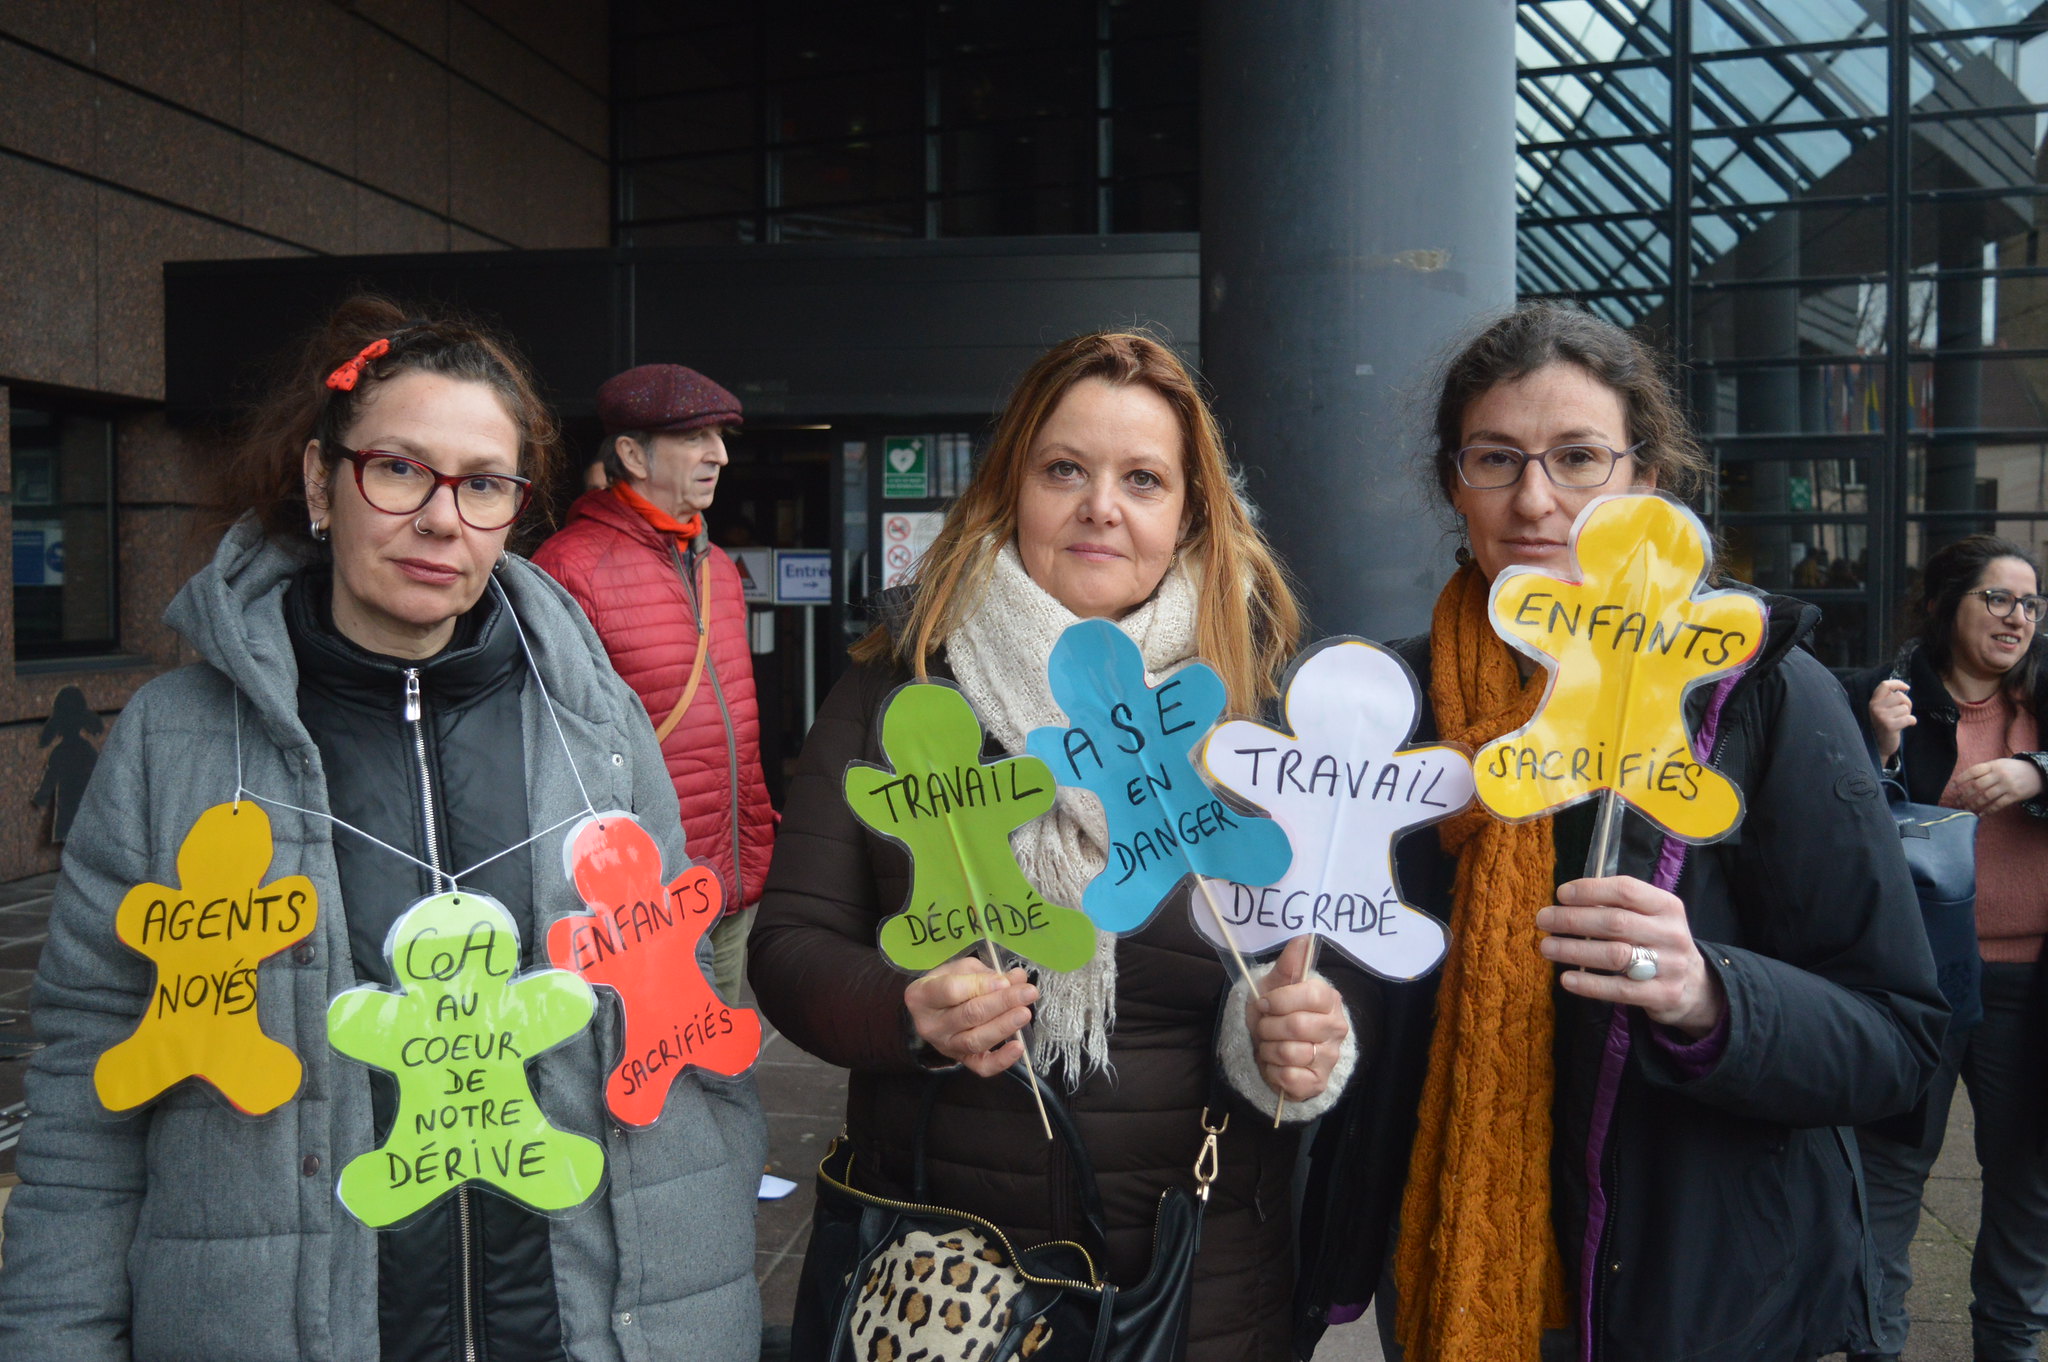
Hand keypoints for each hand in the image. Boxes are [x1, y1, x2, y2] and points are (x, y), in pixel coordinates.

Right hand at [904, 956, 1037, 1076]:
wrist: (929, 1012)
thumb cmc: (945, 984)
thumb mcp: (959, 970)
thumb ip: (986, 973)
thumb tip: (1016, 978)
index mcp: (922, 995)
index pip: (951, 991)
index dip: (981, 986)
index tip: (1004, 980)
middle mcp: (931, 1024)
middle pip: (969, 1015)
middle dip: (1002, 1003)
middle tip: (1028, 992)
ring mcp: (945, 1046)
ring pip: (976, 1040)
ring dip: (1004, 1026)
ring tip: (1025, 1013)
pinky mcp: (961, 1060)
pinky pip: (981, 1067)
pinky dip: (1001, 1060)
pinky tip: (1019, 1047)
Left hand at [1246, 935, 1348, 1102]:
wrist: (1270, 1050)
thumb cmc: (1275, 1014)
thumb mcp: (1274, 985)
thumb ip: (1289, 964)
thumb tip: (1304, 937)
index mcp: (1328, 1000)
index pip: (1310, 995)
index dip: (1281, 1000)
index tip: (1265, 1003)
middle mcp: (1336, 1028)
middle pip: (1296, 1026)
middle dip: (1268, 1027)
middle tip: (1264, 1027)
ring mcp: (1329, 1057)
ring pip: (1290, 1053)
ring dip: (1268, 1049)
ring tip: (1269, 1045)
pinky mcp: (1318, 1082)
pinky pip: (1289, 1077)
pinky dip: (1272, 1071)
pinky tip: (1275, 1065)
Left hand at [1536, 876, 1725, 1037]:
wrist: (1695, 985)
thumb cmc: (1657, 942)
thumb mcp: (1651, 917)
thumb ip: (1618, 906)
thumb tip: (1567, 900)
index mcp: (1667, 906)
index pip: (1626, 890)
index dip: (1590, 890)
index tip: (1560, 894)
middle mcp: (1671, 933)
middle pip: (1615, 922)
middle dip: (1573, 919)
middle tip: (1543, 920)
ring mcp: (1670, 966)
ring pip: (1614, 955)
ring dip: (1574, 950)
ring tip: (1546, 947)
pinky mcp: (1663, 994)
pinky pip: (1619, 989)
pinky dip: (1589, 984)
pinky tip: (1566, 979)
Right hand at [1868, 678, 1914, 761]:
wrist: (1879, 746)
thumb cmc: (1884, 725)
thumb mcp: (1881, 710)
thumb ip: (1888, 700)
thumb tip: (1903, 689)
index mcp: (1873, 702)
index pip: (1885, 685)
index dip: (1898, 683)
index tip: (1907, 687)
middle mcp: (1875, 707)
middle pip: (1900, 696)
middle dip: (1907, 703)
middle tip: (1904, 712)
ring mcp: (1881, 717)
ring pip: (1905, 708)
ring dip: (1908, 714)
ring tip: (1901, 720)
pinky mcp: (1889, 726)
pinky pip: (1909, 718)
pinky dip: (1912, 721)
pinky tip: (1906, 726)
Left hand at [1952, 756, 2044, 815]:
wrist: (2037, 773)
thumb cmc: (2012, 769)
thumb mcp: (1999, 764)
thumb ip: (1984, 770)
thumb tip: (1963, 780)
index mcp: (1994, 765)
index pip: (1974, 771)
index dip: (1961, 779)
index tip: (1952, 787)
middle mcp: (2000, 774)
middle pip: (1978, 785)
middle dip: (1965, 794)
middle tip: (1957, 801)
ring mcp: (2008, 785)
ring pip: (1986, 797)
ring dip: (1974, 804)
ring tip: (1966, 809)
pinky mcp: (2015, 795)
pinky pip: (1998, 804)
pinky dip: (1988, 810)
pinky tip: (1981, 814)